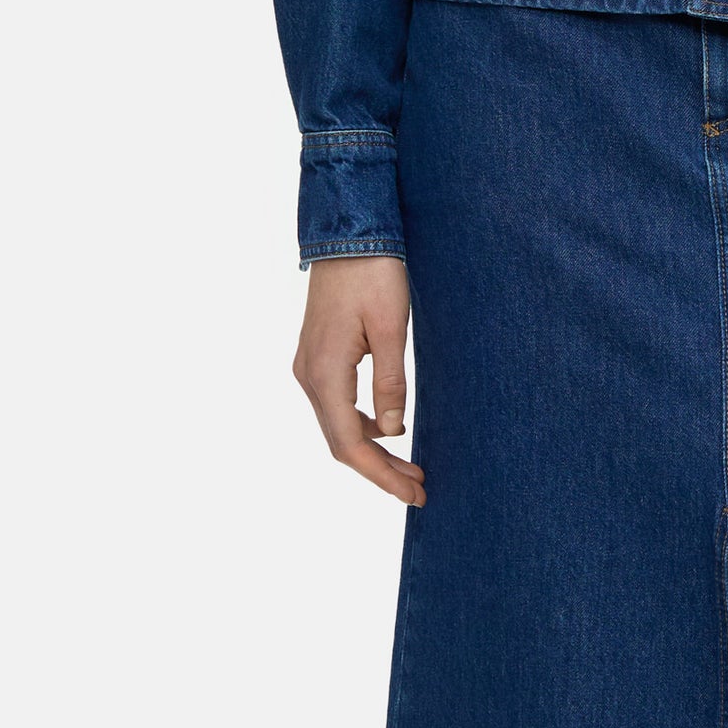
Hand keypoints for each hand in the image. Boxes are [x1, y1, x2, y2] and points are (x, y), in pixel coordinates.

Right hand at [293, 255, 425, 507]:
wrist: (346, 234)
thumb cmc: (373, 274)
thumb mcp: (389, 328)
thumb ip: (391, 382)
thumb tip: (393, 431)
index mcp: (325, 373)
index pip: (350, 443)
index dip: (381, 475)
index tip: (414, 493)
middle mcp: (309, 375)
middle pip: (340, 442)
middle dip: (379, 470)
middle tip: (419, 490)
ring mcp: (309, 367)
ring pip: (337, 426)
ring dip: (372, 451)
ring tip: (411, 468)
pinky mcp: (318, 358)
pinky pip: (336, 406)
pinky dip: (361, 427)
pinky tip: (390, 430)